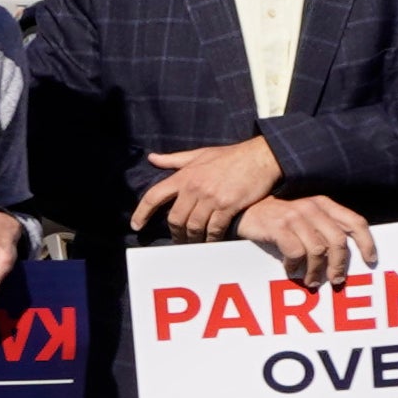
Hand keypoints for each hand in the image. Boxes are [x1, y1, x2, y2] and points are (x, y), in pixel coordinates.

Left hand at [132, 136, 281, 240]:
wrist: (261, 157)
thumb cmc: (230, 156)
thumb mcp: (200, 154)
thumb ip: (174, 160)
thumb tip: (152, 158)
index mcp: (184, 176)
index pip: (154, 196)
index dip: (141, 213)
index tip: (136, 226)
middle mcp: (194, 187)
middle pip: (174, 218)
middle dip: (175, 232)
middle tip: (178, 239)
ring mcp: (211, 198)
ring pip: (193, 227)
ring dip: (191, 239)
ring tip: (193, 243)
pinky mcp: (228, 206)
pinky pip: (214, 229)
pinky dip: (211, 238)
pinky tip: (211, 241)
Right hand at [234, 193, 377, 288]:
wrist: (244, 211)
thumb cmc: (279, 220)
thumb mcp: (305, 218)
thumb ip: (324, 229)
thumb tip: (343, 257)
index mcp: (324, 205)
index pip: (355, 222)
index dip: (366, 243)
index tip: (370, 261)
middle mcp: (312, 208)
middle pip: (338, 241)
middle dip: (339, 265)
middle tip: (336, 280)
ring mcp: (295, 216)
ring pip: (318, 250)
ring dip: (316, 271)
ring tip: (312, 281)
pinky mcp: (278, 227)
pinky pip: (295, 252)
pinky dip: (295, 266)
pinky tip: (291, 271)